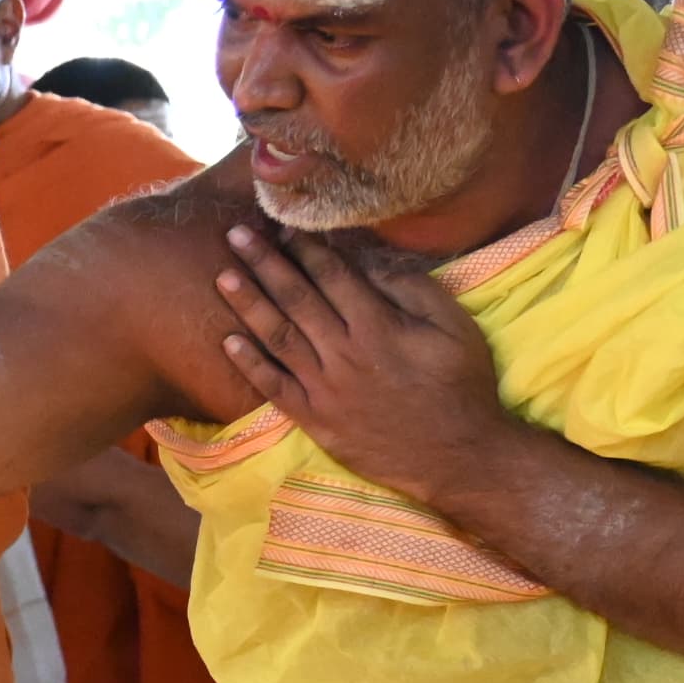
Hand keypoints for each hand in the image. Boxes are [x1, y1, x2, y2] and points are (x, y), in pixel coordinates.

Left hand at [213, 224, 510, 502]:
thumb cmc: (461, 385)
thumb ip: (412, 290)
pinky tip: (228, 342)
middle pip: (297, 299)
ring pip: (278, 338)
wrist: (457, 456)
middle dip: (265, 264)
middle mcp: (345, 354)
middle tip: (236, 235)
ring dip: (249, 305)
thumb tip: (371, 262)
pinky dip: (250, 365)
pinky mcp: (316, 419)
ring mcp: (326, 389)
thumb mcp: (455, 328)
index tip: (283, 226)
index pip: (332, 277)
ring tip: (223, 277)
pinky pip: (275, 388)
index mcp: (379, 326)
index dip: (305, 248)